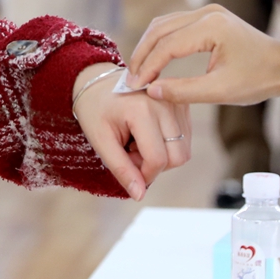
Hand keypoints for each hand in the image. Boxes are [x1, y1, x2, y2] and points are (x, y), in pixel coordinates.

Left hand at [73, 81, 191, 199]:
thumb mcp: (100, 141)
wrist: (97, 83)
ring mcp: (176, 102)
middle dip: (154, 165)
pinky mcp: (182, 104)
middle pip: (177, 157)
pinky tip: (146, 135)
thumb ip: (121, 169)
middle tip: (129, 152)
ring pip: (183, 151)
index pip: (158, 159)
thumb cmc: (95, 110)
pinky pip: (184, 139)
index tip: (126, 165)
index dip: (144, 174)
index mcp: (142, 110)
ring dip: (160, 155)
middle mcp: (165, 103)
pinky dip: (167, 145)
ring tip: (136, 142)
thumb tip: (139, 195)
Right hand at [126, 4, 279, 105]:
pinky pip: (175, 25)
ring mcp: (208, 12)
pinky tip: (154, 59)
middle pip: (159, 29)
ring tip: (139, 70)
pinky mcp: (209, 17)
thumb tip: (150, 91)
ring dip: (149, 46)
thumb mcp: (221, 91)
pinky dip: (161, 41)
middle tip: (131, 78)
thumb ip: (183, 91)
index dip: (148, 66)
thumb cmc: (259, 79)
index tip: (135, 86)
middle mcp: (207, 12)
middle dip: (143, 54)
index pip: (167, 45)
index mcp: (211, 27)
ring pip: (164, 24)